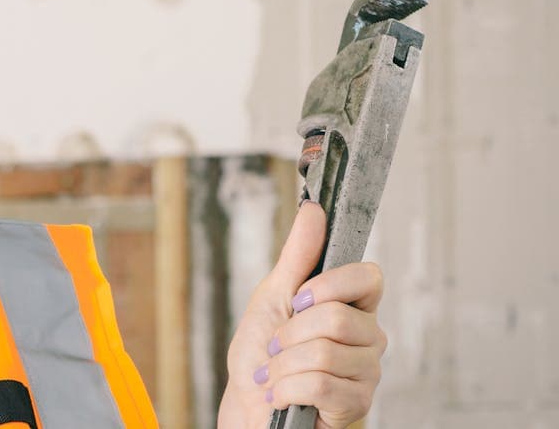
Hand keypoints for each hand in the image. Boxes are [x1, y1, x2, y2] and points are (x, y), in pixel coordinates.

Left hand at [217, 201, 386, 428]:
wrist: (246, 406)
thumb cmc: (259, 354)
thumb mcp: (271, 296)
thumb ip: (297, 256)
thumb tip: (314, 209)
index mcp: (351, 305)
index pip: (369, 277)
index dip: (329, 285)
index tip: (297, 298)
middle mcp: (368, 336)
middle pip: (337, 317)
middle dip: (290, 333)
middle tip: (276, 345)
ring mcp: (366, 372)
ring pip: (326, 353)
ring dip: (282, 365)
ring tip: (275, 374)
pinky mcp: (357, 404)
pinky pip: (321, 385)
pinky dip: (286, 389)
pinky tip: (281, 395)